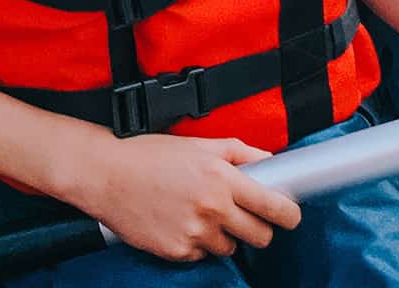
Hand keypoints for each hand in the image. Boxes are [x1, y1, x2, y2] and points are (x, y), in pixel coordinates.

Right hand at [45, 127, 300, 261]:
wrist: (107, 174)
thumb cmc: (151, 155)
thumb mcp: (200, 143)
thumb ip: (241, 153)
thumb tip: (270, 163)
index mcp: (222, 179)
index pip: (274, 207)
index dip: (289, 214)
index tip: (291, 215)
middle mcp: (212, 209)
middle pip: (260, 237)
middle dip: (259, 230)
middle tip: (247, 218)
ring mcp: (194, 234)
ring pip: (229, 248)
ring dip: (224, 236)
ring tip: (203, 215)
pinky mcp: (175, 251)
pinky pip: (200, 255)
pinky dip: (197, 244)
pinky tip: (182, 223)